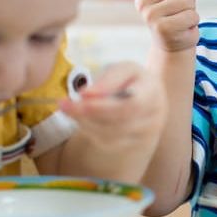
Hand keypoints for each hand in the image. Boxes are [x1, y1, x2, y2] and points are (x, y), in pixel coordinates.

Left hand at [59, 62, 167, 177]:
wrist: (144, 101)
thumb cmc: (129, 82)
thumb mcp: (122, 70)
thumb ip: (108, 79)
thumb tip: (87, 95)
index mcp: (153, 91)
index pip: (132, 104)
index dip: (105, 103)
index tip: (81, 94)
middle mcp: (153, 115)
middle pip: (118, 122)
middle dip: (88, 113)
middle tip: (63, 103)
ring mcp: (144, 134)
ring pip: (110, 134)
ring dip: (84, 122)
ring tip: (68, 107)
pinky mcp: (133, 145)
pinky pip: (107, 142)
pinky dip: (89, 130)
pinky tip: (80, 118)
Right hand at [133, 0, 199, 52]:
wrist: (173, 41)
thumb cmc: (172, 10)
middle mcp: (142, 3)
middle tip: (182, 3)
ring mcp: (151, 17)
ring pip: (185, 0)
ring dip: (191, 7)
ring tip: (183, 15)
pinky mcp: (164, 29)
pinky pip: (190, 15)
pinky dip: (194, 20)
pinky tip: (185, 25)